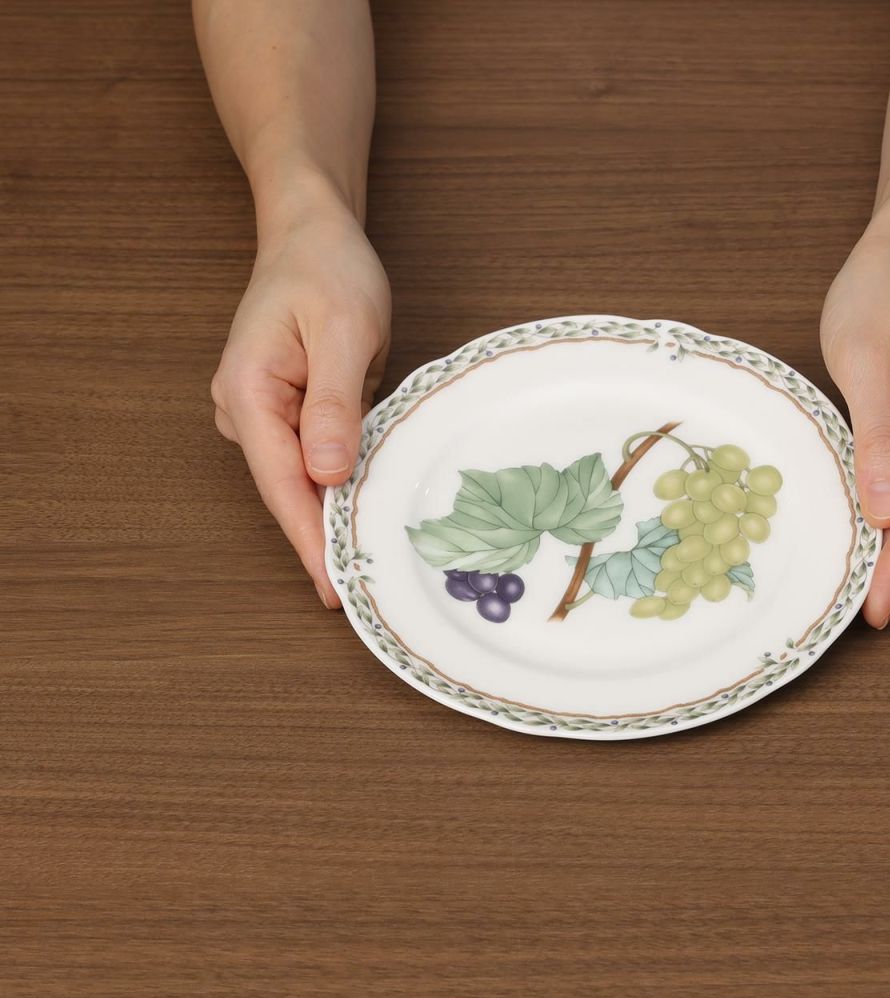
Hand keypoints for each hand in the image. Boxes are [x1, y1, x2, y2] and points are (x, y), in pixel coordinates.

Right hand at [211, 196, 389, 607]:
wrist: (313, 236)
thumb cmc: (328, 271)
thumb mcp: (342, 330)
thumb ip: (332, 403)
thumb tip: (326, 473)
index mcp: (249, 392)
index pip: (281, 483)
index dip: (309, 539)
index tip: (333, 588)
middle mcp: (245, 411)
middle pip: (287, 490)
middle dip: (322, 540)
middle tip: (362, 592)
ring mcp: (261, 415)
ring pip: (301, 480)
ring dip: (332, 517)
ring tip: (369, 565)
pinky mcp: (285, 414)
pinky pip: (312, 461)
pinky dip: (338, 487)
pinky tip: (362, 515)